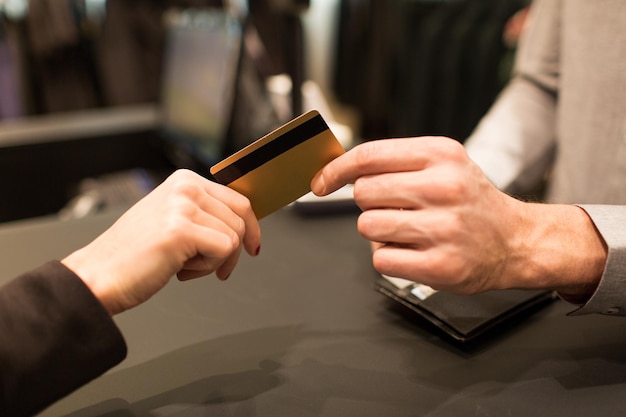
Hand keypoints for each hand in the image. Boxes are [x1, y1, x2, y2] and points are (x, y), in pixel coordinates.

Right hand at [62, 169, 260, 314]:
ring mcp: (182, 206)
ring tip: (184, 266)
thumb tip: (243, 223)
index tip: (253, 246)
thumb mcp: (173, 220)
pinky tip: (180, 270)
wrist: (99, 276)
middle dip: (235, 249)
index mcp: (184, 180)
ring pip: (234, 236)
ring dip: (214, 261)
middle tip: (217, 269)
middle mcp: (185, 187)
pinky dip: (207, 268)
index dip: (251, 226)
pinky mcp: (182, 229)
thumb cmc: (133, 255)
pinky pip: (224, 250)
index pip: (237, 199)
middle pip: (241, 218)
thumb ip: (203, 215)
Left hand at [311, 137, 605, 297]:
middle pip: (363, 192)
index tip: (321, 181)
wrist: (516, 241)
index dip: (336, 169)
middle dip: (370, 202)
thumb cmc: (471, 201)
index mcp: (441, 155)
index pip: (368, 156)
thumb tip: (338, 171)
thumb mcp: (444, 164)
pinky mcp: (440, 266)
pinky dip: (390, 257)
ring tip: (410, 231)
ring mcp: (443, 229)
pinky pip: (381, 259)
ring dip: (379, 231)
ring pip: (367, 226)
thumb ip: (395, 161)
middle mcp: (444, 188)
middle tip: (398, 208)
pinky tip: (416, 252)